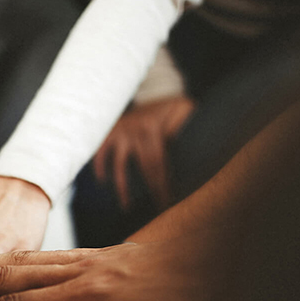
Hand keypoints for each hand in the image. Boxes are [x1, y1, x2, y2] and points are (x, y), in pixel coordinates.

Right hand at [93, 96, 194, 210]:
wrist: (151, 89)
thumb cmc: (171, 105)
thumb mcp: (183, 107)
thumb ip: (187, 124)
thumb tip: (199, 145)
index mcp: (154, 129)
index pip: (159, 163)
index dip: (163, 183)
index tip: (168, 201)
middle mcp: (136, 131)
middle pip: (144, 168)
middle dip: (152, 190)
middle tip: (157, 210)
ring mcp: (121, 132)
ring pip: (120, 164)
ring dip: (122, 187)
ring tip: (126, 206)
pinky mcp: (110, 132)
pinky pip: (101, 152)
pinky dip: (100, 166)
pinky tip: (102, 181)